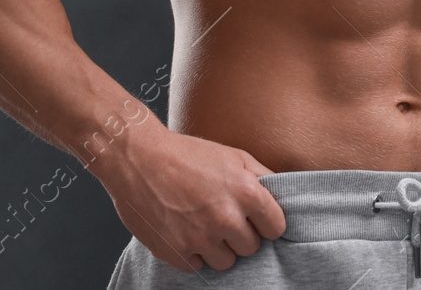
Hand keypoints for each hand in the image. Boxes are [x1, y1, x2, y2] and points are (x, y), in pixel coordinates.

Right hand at [96, 125, 286, 272]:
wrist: (138, 158)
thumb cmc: (187, 154)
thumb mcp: (234, 155)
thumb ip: (263, 178)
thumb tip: (282, 197)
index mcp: (247, 192)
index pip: (276, 228)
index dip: (266, 223)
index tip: (256, 219)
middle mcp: (226, 218)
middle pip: (251, 248)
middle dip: (241, 235)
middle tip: (224, 217)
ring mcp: (200, 238)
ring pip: (226, 262)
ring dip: (218, 248)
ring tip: (204, 225)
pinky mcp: (176, 252)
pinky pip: (198, 266)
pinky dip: (193, 253)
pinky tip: (185, 230)